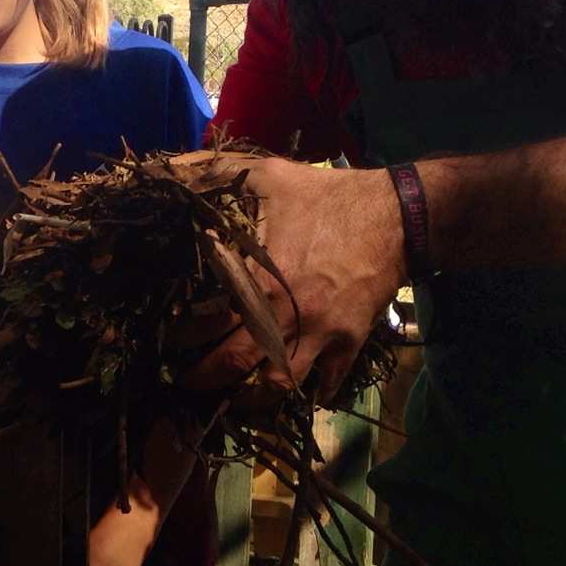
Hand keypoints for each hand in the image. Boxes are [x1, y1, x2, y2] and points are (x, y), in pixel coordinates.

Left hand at [183, 157, 405, 403]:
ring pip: (279, 385)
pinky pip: (328, 384)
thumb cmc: (327, 196)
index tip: (168, 341)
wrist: (399, 216)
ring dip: (252, 396)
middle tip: (186, 383)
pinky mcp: (350, 343)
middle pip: (235, 363)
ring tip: (234, 395)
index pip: (207, 322)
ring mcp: (320, 335)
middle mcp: (286, 315)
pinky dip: (311, 395)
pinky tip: (296, 394)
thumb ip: (213, 173)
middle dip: (205, 378)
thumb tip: (166, 170)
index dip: (183, 336)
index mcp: (260, 280)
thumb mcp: (267, 174)